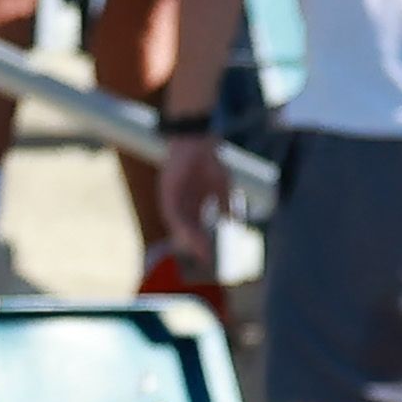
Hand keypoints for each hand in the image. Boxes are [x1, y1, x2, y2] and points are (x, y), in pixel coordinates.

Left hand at [157, 133, 227, 266]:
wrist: (197, 142)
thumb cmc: (210, 161)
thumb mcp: (223, 186)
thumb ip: (227, 205)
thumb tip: (234, 223)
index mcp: (194, 205)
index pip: (197, 228)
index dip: (203, 242)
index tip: (209, 257)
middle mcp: (182, 204)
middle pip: (187, 229)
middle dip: (195, 244)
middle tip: (204, 258)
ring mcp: (173, 198)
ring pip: (178, 223)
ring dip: (186, 237)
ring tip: (197, 249)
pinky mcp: (167, 192)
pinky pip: (171, 211)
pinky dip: (178, 223)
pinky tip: (186, 232)